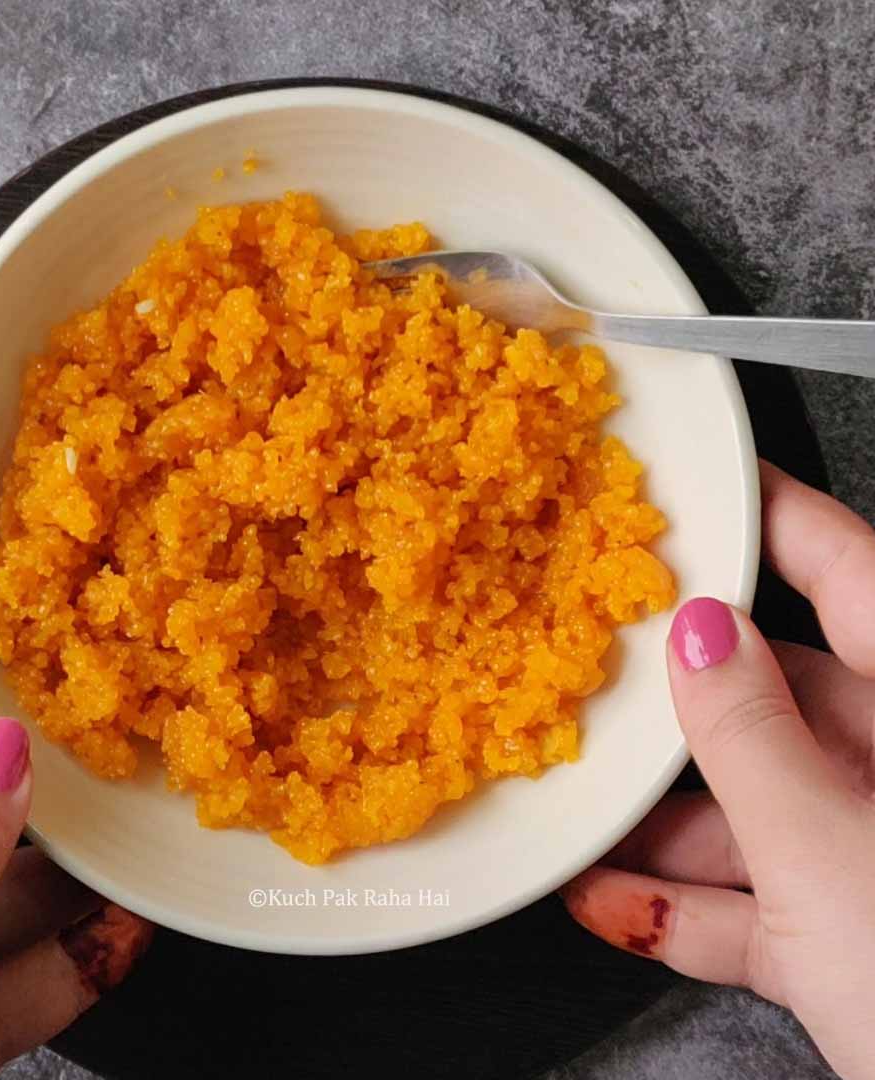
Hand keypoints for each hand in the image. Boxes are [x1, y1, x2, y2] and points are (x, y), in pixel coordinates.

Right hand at [561, 462, 874, 1079]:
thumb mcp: (833, 853)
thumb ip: (751, 736)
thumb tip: (697, 631)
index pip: (845, 568)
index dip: (766, 513)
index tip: (695, 478)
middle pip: (774, 696)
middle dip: (674, 699)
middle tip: (590, 671)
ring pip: (755, 802)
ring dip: (660, 818)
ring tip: (575, 811)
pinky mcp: (856, 939)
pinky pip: (760, 899)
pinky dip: (686, 903)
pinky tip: (609, 901)